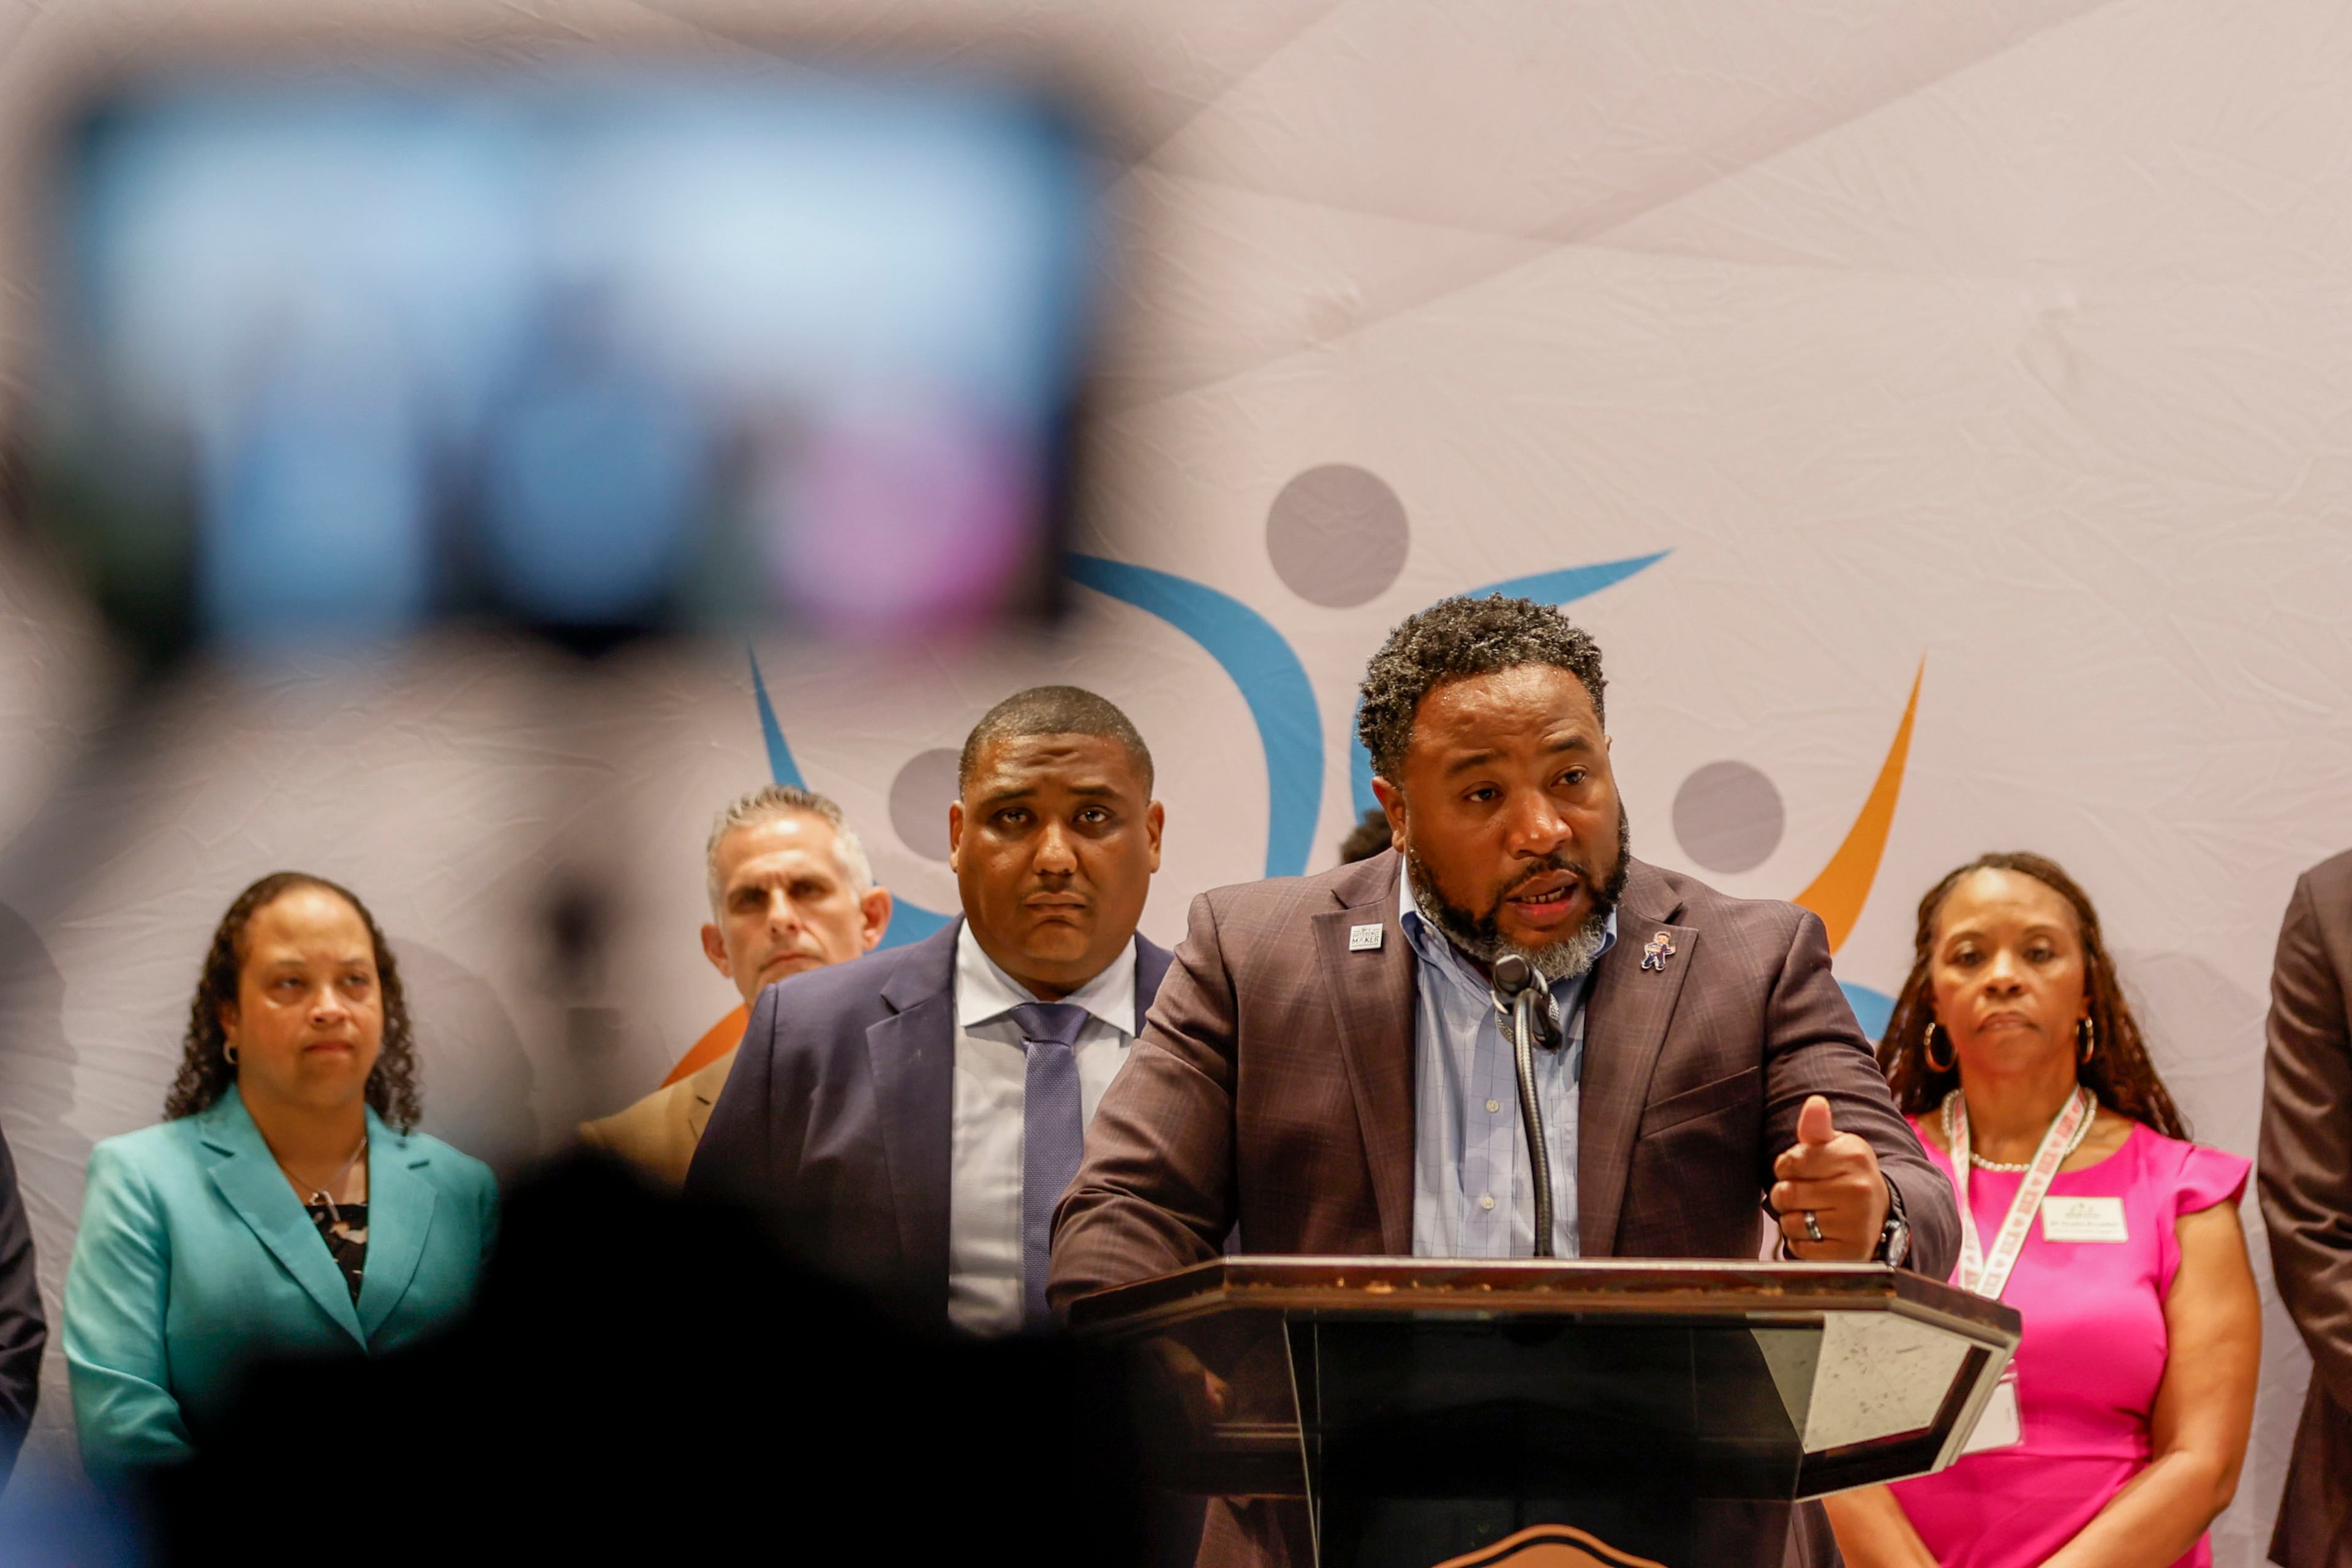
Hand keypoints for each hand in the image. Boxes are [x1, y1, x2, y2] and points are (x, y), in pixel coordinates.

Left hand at [1771, 1095, 1889, 1261]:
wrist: (1880, 1215)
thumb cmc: (1848, 1177)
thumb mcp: (1836, 1147)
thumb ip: (1817, 1127)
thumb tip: (1815, 1102)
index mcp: (1853, 1155)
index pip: (1788, 1162)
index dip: (1787, 1168)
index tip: (1803, 1171)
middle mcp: (1858, 1189)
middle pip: (1785, 1193)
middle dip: (1787, 1195)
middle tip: (1808, 1195)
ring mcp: (1855, 1224)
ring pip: (1790, 1223)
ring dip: (1794, 1221)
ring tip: (1816, 1214)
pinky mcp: (1848, 1253)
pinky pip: (1800, 1249)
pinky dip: (1803, 1244)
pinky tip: (1822, 1234)